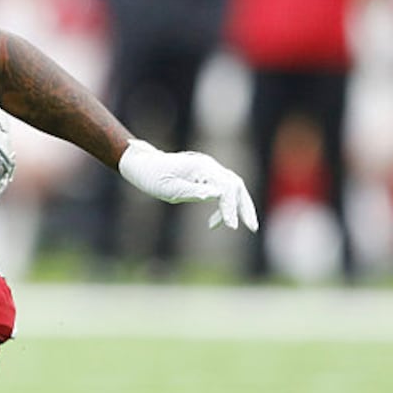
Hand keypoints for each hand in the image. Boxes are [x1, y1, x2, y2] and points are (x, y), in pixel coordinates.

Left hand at [117, 138, 258, 230]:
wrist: (141, 165)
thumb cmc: (151, 177)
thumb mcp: (168, 189)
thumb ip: (192, 192)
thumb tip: (216, 196)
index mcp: (200, 167)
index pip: (224, 188)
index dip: (230, 208)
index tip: (232, 227)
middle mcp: (208, 165)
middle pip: (235, 185)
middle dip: (244, 207)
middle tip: (252, 227)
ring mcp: (208, 169)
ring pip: (232, 187)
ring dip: (238, 206)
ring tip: (240, 226)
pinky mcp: (204, 174)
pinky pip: (222, 189)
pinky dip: (223, 205)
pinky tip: (213, 223)